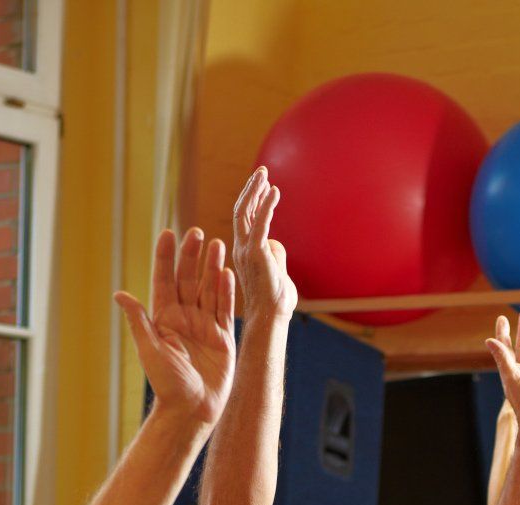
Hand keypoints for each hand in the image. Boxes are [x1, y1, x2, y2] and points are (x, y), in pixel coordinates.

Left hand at [113, 226, 236, 423]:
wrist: (192, 409)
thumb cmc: (167, 383)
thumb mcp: (149, 350)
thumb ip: (139, 321)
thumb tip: (120, 294)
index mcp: (163, 318)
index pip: (164, 280)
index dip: (165, 257)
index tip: (168, 234)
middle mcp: (184, 317)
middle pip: (188, 279)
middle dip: (192, 255)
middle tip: (197, 232)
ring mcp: (205, 325)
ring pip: (208, 288)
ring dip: (212, 267)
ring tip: (217, 244)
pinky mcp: (223, 337)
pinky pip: (225, 308)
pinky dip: (227, 290)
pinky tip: (227, 272)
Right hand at [232, 167, 295, 318]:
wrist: (271, 317)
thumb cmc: (276, 301)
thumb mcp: (278, 273)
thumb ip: (276, 256)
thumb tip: (277, 242)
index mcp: (245, 251)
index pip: (246, 220)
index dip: (253, 201)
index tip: (264, 186)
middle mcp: (241, 247)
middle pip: (242, 211)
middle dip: (251, 189)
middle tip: (262, 172)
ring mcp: (246, 250)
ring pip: (245, 212)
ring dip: (255, 191)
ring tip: (264, 173)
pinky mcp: (255, 253)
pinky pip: (260, 224)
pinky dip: (267, 205)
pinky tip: (274, 191)